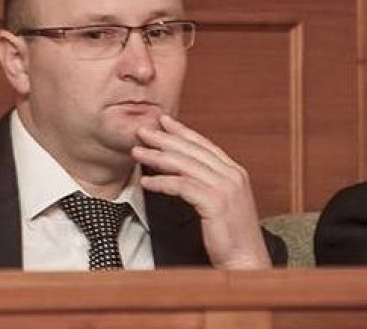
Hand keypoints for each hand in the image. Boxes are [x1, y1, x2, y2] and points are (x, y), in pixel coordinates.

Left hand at [131, 114, 271, 268]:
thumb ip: (206, 182)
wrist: (246, 262)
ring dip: (157, 157)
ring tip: (137, 152)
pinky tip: (146, 181)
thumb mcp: (220, 202)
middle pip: (191, 150)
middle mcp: (232, 174)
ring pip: (184, 164)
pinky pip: (182, 186)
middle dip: (164, 138)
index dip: (181, 131)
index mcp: (234, 172)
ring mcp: (226, 187)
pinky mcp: (216, 202)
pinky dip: (161, 182)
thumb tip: (180, 168)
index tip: (163, 121)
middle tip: (142, 131)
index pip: (203, 144)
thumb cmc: (229, 236)